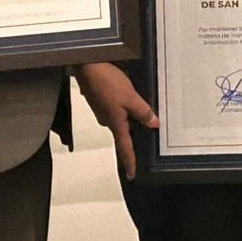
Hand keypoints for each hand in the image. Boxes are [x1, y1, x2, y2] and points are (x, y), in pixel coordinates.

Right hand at [76, 62, 158, 178]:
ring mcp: (103, 109)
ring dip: (129, 117)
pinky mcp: (101, 99)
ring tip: (140, 113)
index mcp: (115, 123)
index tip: (133, 175)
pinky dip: (123, 106)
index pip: (125, 148)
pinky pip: (116, 107)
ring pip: (120, 118)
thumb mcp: (130, 96)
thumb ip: (143, 111)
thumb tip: (154, 124)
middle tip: (145, 138)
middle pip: (124, 132)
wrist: (87, 65)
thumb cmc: (105, 80)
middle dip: (134, 134)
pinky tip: (128, 97)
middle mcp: (107, 119)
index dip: (130, 162)